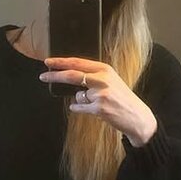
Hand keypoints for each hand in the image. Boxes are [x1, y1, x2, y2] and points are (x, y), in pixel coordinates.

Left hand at [40, 58, 157, 145]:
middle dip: (55, 75)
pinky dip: (80, 109)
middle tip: (43, 76)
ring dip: (81, 101)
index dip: (61, 62)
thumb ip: (93, 77)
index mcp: (105, 69)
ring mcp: (100, 94)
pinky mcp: (98, 108)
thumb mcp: (111, 81)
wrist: (137, 117)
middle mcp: (102, 79)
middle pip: (72, 75)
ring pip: (77, 95)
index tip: (48, 61)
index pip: (78, 62)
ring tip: (98, 104)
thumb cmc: (122, 100)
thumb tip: (69, 77)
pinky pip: (79, 107)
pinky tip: (93, 111)